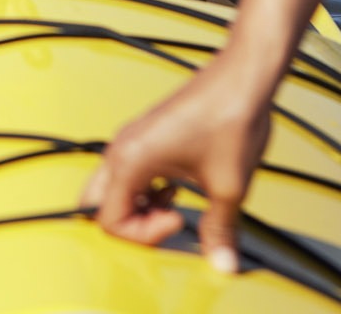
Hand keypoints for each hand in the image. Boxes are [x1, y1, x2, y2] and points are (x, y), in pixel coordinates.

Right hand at [80, 53, 273, 273]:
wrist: (243, 76)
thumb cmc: (231, 119)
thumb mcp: (228, 187)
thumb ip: (219, 230)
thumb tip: (222, 265)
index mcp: (130, 161)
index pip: (107, 220)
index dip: (143, 235)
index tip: (180, 221)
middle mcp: (122, 148)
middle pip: (97, 204)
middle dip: (129, 225)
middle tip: (165, 223)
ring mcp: (133, 139)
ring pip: (112, 188)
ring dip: (138, 207)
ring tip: (174, 206)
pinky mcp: (146, 134)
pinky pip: (128, 172)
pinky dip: (145, 190)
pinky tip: (177, 188)